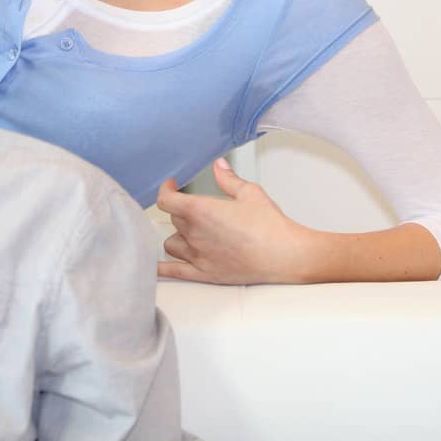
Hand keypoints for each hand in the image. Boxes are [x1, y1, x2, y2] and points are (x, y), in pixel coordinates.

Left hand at [155, 158, 320, 284]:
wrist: (285, 255)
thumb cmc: (270, 225)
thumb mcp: (249, 193)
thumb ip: (228, 179)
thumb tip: (218, 166)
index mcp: (200, 211)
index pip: (166, 200)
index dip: (165, 190)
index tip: (171, 186)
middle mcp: (194, 234)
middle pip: (174, 220)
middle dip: (182, 212)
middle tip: (198, 210)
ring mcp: (198, 256)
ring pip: (172, 244)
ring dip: (178, 236)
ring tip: (190, 233)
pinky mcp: (205, 274)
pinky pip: (174, 272)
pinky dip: (161, 268)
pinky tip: (155, 266)